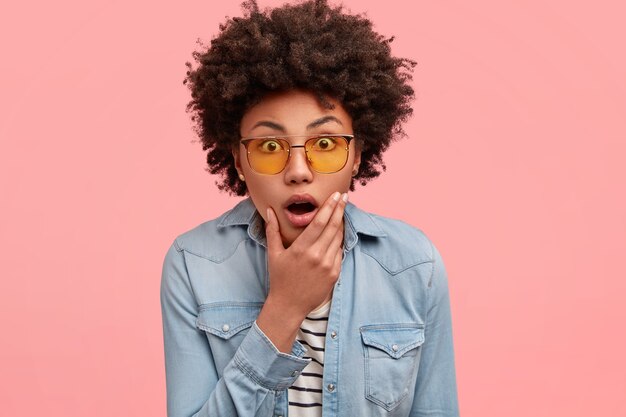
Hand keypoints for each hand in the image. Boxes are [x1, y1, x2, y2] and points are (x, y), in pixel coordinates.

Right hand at [265, 191, 347, 315]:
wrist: (289, 305)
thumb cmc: (279, 278)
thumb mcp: (273, 253)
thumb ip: (272, 230)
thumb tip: (269, 210)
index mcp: (301, 249)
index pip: (320, 222)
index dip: (329, 206)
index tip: (335, 195)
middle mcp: (317, 256)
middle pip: (333, 226)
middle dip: (340, 209)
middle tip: (344, 196)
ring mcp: (328, 266)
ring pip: (338, 238)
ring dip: (340, 224)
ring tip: (341, 212)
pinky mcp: (335, 274)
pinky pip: (340, 252)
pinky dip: (339, 241)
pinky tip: (337, 234)